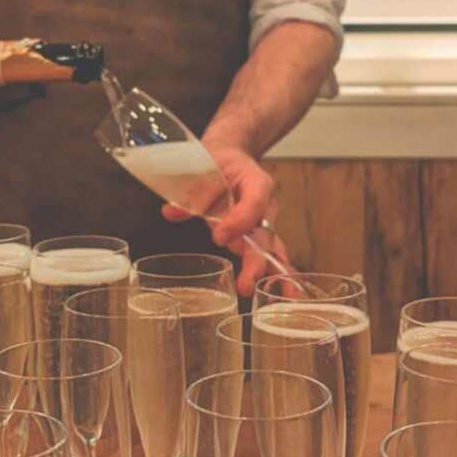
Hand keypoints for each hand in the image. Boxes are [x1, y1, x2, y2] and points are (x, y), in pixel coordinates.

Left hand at [162, 141, 290, 295]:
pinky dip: (275, 275)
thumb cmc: (219, 162)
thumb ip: (192, 193)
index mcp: (257, 183)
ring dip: (277, 275)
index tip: (219, 238)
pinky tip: (280, 296)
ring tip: (285, 298)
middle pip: (265, 236)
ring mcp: (264, 225)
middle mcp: (266, 206)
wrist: (230, 158)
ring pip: (274, 250)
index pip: (253, 203)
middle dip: (257, 262)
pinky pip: (269, 257)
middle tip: (246, 284)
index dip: (238, 222)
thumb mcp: (204, 167)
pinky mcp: (258, 238)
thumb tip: (172, 212)